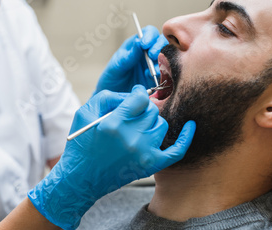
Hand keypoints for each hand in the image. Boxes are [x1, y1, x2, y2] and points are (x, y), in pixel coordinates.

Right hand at [28, 85, 194, 229]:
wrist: (80, 178)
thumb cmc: (80, 143)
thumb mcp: (85, 112)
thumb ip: (109, 96)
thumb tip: (133, 94)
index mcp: (114, 123)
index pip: (140, 98)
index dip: (137, 94)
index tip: (134, 96)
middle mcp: (131, 138)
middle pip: (152, 110)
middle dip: (143, 109)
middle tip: (133, 114)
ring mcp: (143, 153)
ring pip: (161, 125)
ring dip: (151, 122)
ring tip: (138, 127)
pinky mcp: (150, 165)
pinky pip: (177, 150)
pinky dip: (186, 137)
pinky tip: (191, 126)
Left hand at [94, 26, 167, 93]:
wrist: (114, 99)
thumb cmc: (113, 79)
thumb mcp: (117, 66)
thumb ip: (129, 55)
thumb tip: (139, 42)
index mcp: (137, 45)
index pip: (149, 33)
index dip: (150, 36)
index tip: (144, 44)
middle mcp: (149, 53)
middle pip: (162, 42)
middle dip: (159, 47)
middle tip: (152, 55)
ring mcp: (155, 65)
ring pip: (167, 57)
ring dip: (162, 61)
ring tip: (150, 70)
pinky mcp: (160, 78)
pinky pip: (167, 73)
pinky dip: (162, 74)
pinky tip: (150, 78)